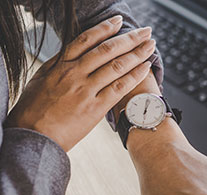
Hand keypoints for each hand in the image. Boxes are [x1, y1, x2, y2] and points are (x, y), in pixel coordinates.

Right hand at [6, 16, 155, 151]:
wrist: (33, 136)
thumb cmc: (33, 111)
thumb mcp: (40, 81)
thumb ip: (57, 66)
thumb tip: (68, 55)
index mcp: (61, 66)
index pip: (87, 40)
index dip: (105, 28)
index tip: (119, 22)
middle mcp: (75, 74)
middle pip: (108, 50)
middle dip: (130, 38)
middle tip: (145, 32)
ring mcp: (86, 90)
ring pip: (116, 66)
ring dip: (137, 53)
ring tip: (150, 45)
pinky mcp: (95, 108)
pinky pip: (118, 88)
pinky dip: (134, 76)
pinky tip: (145, 67)